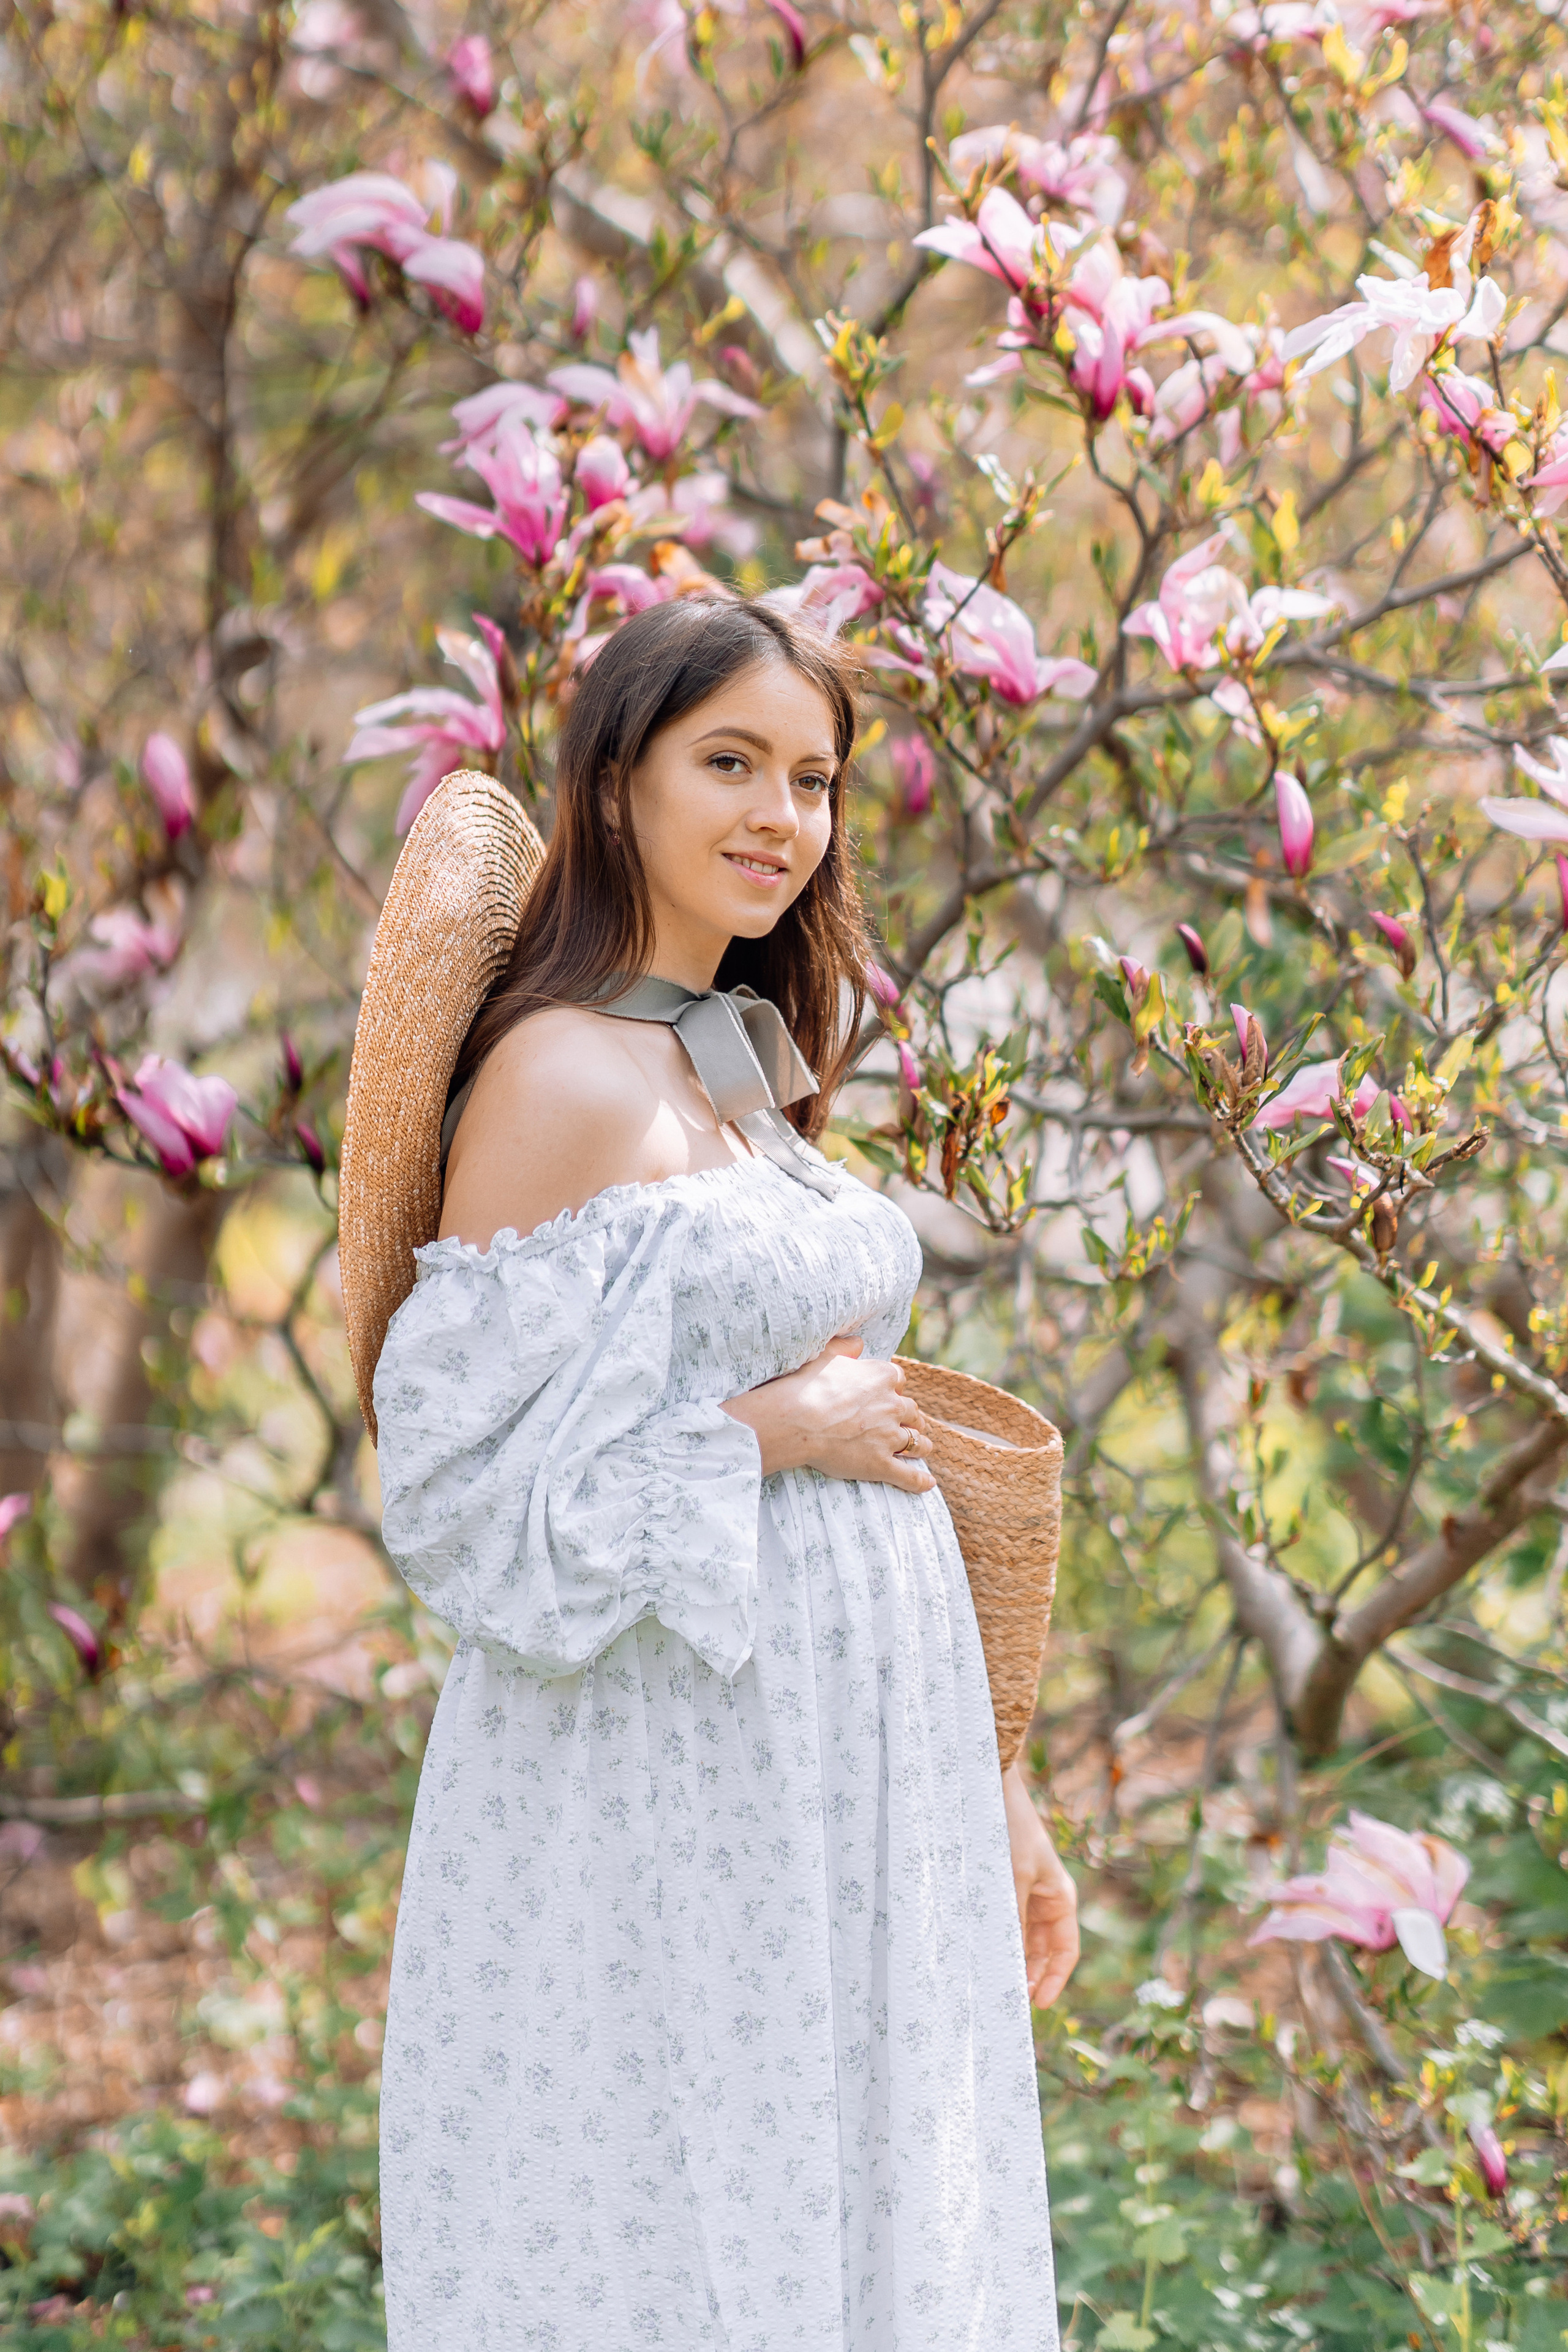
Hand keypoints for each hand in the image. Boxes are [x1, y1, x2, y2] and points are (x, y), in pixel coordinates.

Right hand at [721, 1335, 935, 1491]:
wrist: (797, 1420)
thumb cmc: (807, 1386)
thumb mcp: (827, 1356)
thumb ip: (845, 1348)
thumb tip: (858, 1342)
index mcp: (883, 1377)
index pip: (900, 1382)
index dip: (894, 1390)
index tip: (888, 1396)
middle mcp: (893, 1405)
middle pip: (912, 1411)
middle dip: (911, 1418)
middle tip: (908, 1423)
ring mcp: (889, 1436)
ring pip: (916, 1442)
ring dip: (921, 1445)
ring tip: (923, 1449)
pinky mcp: (881, 1463)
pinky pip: (908, 1475)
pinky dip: (919, 1481)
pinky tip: (928, 1484)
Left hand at [1002, 1761, 1078, 2008]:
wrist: (987, 1785)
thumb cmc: (1008, 1829)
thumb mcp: (1012, 1880)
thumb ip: (1011, 1923)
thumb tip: (1007, 1966)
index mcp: (1060, 1898)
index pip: (1065, 1951)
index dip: (1054, 1980)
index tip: (1037, 2006)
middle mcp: (1044, 1898)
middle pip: (1041, 1951)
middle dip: (1027, 1976)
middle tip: (1005, 2002)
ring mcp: (1023, 1891)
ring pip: (1019, 1939)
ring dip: (1008, 1960)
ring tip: (989, 1983)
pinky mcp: (1001, 1884)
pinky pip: (1002, 1921)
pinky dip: (994, 1938)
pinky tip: (977, 1952)